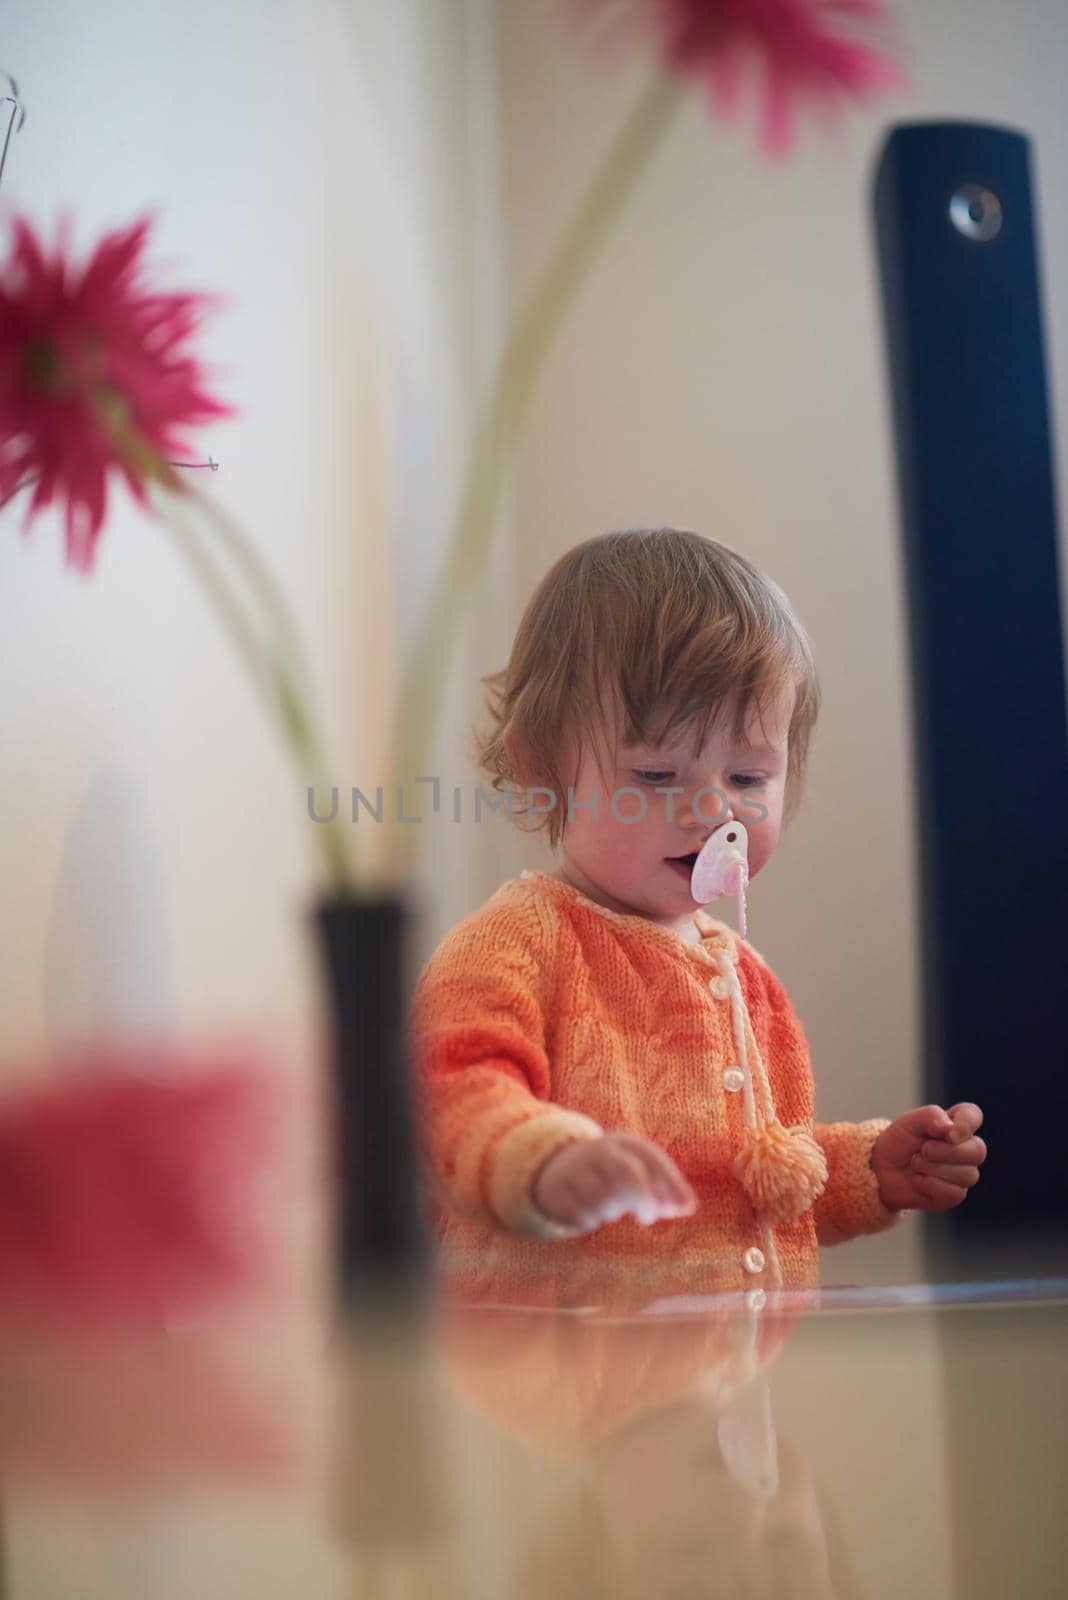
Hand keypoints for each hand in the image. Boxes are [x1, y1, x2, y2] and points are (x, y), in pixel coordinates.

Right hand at [531, 1132, 697, 1234]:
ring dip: (611, 1213)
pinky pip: (580, 1216)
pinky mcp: (555, 1191)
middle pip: (627, 1172)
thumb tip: (688, 1207)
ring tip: (608, 1210)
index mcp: (623, 1143)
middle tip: (648, 1218)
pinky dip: (588, 1222)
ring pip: (603, 1200)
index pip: (652, 1158)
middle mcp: (598, 1151)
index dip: (672, 1184)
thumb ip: (664, 1189)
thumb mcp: (637, 1172)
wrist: (557, 1167)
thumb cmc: (611, 1174)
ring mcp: (574, 1169)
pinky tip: (586, 1214)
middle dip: (643, 1199)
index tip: (685, 1208)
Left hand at [871, 1102, 986, 1212]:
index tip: (949, 1135)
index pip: (973, 1116)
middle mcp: (965, 1149)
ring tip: (916, 1163)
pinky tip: (918, 1180)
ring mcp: (962, 1174)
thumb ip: (930, 1116)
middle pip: (978, 1150)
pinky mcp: (953, 1195)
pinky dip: (931, 1185)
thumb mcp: (908, 1122)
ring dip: (934, 1168)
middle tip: (923, 1150)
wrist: (882, 1169)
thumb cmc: (899, 1142)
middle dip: (947, 1152)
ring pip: (968, 1174)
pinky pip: (955, 1193)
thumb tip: (950, 1129)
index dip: (967, 1124)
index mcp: (955, 1125)